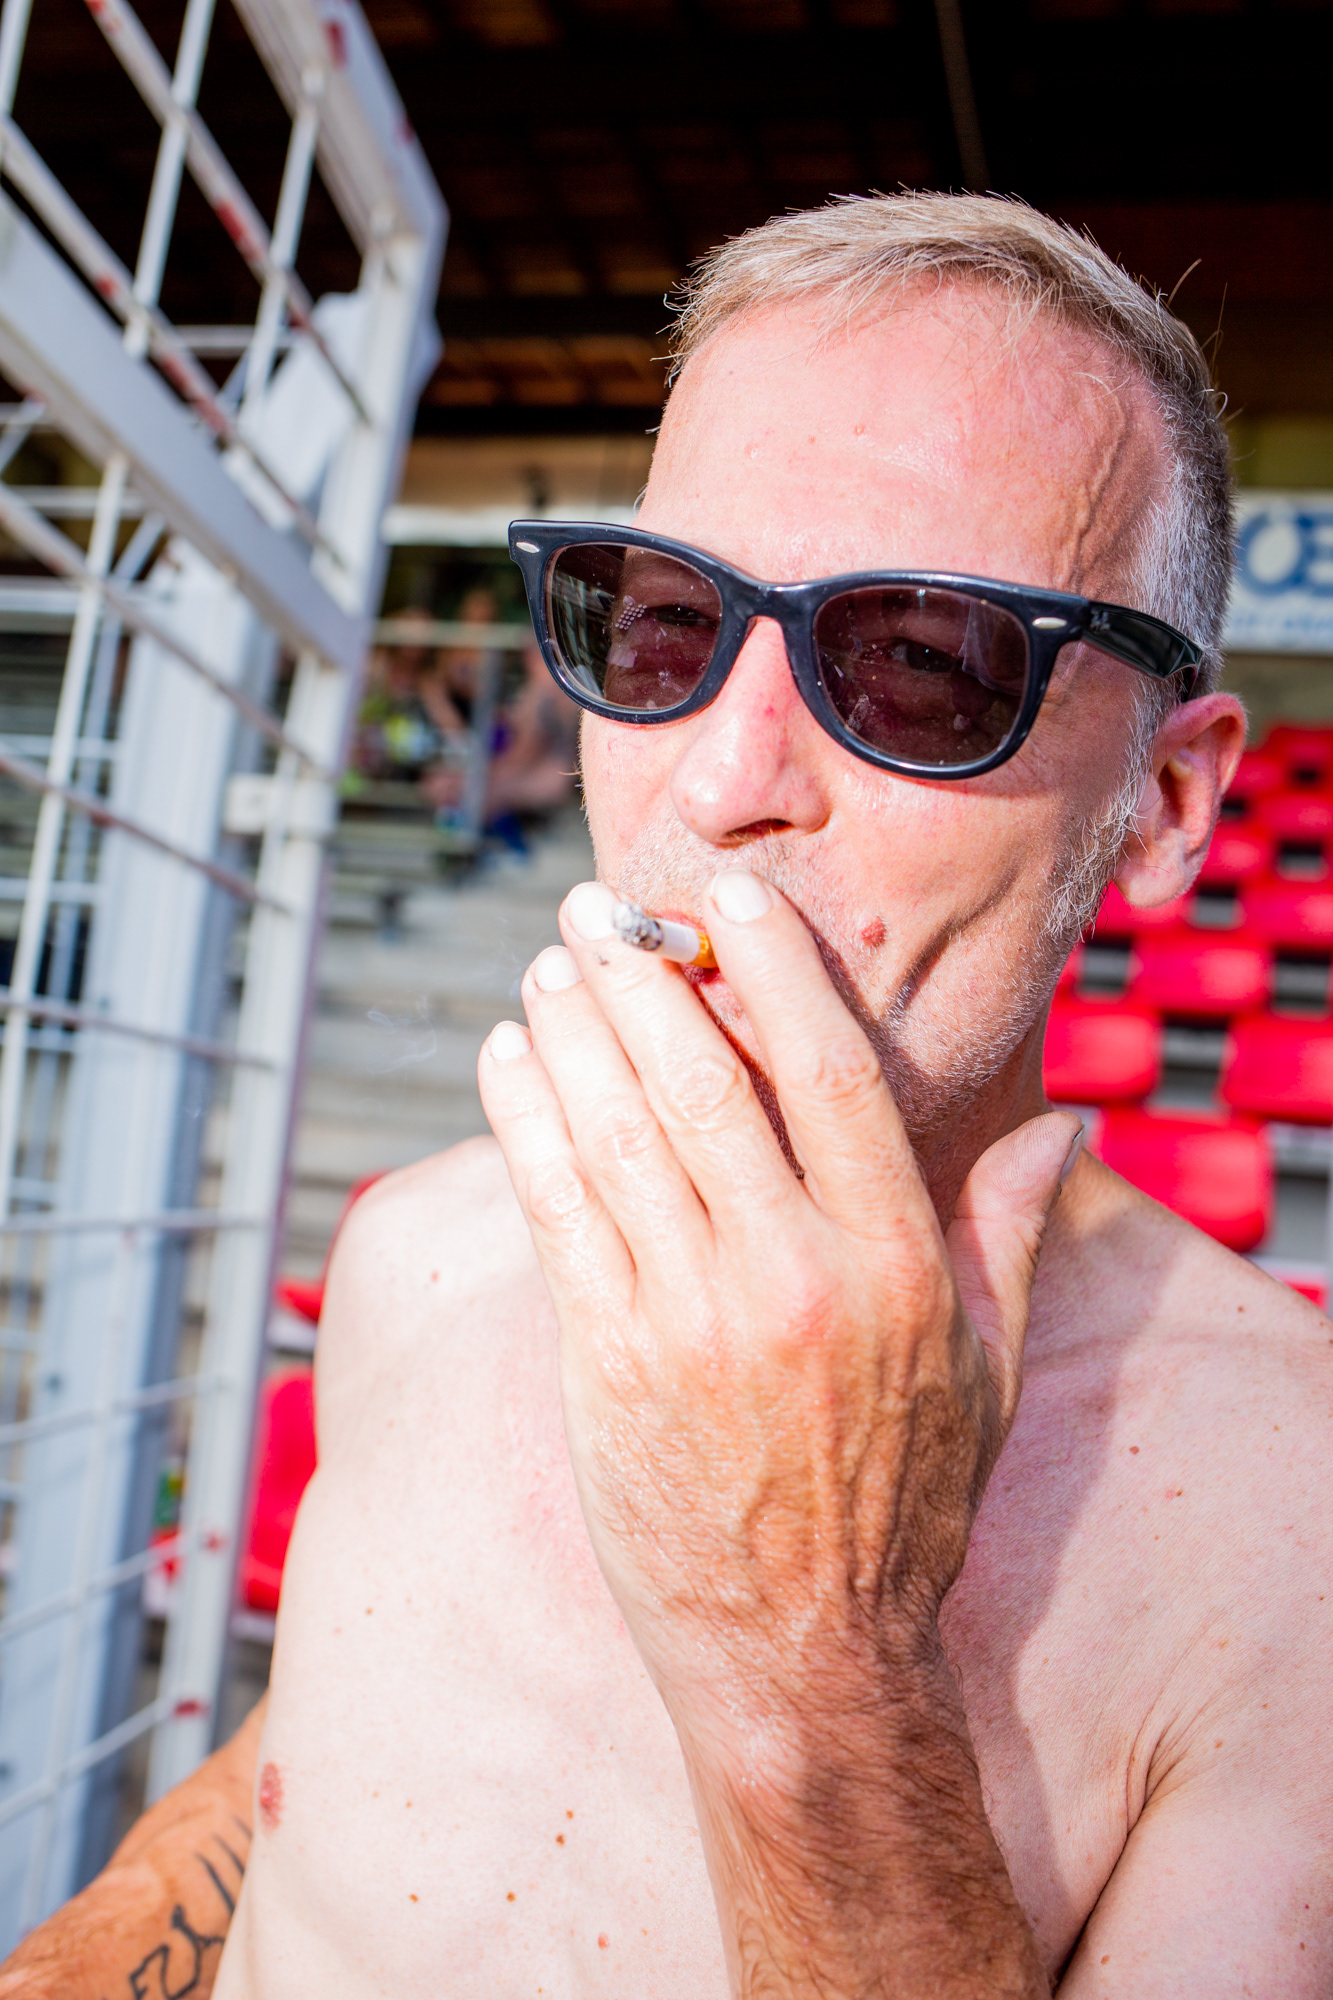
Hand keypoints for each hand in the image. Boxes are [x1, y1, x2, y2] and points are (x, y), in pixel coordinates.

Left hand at [479, 871, 1080, 1733]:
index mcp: (892, 1257)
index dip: (774, 968)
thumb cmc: (901, 1505)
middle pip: (701, 1079)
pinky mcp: (607, 1362)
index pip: (828, 1070)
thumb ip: (1012, 1237)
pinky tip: (505, 1062)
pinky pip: (555, 1208)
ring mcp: (689, 1316)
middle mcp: (791, 1272)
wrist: (803, 1652)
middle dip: (639, 975)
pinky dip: (524, 1120)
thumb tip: (1062, 1131)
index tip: (729, 900)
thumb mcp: (987, 1370)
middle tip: (596, 910)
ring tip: (546, 966)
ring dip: (570, 1029)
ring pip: (616, 1129)